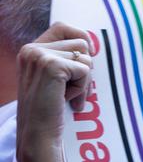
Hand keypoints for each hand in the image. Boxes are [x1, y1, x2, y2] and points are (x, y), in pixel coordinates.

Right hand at [16, 22, 94, 149]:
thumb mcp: (54, 77)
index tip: (84, 59)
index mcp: (30, 50)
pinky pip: (85, 70)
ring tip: (67, 95)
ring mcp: (40, 56)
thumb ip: (65, 57)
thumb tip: (92, 42)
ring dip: (83, 79)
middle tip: (72, 89)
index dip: (80, 38)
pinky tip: (67, 100)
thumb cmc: (50, 108)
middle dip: (84, 68)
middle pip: (81, 42)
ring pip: (85, 57)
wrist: (38, 134)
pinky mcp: (52, 66)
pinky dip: (82, 87)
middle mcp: (31, 49)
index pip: (63, 27)